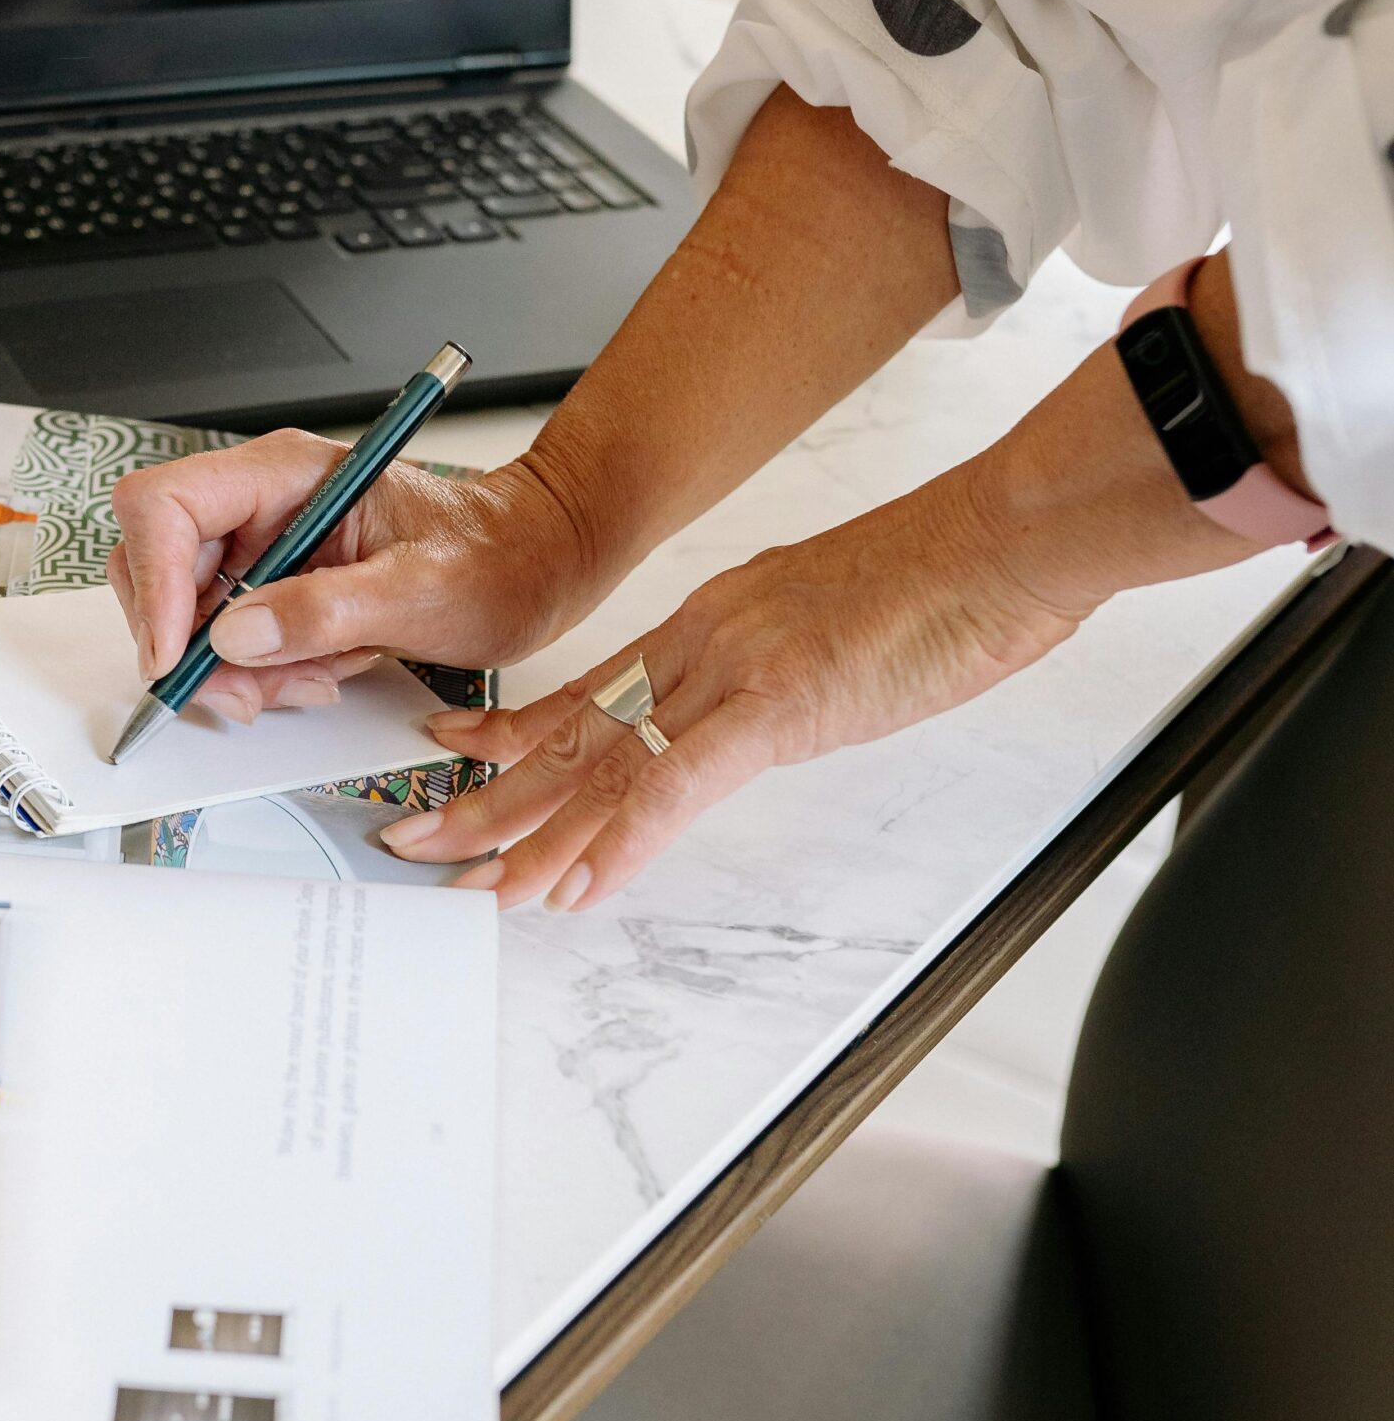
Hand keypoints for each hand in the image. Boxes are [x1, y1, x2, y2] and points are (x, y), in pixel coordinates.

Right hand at [107, 432, 597, 719]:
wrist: (535, 564)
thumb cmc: (497, 555)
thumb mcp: (424, 590)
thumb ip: (329, 610)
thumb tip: (237, 635)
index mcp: (286, 474)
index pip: (166, 507)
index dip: (155, 582)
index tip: (178, 654)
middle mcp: (261, 503)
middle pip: (157, 564)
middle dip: (189, 643)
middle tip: (245, 694)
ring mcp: (264, 546)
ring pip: (188, 615)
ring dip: (233, 669)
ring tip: (310, 680)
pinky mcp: (275, 587)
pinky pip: (228, 640)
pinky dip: (260, 676)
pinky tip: (319, 674)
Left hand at [379, 468, 1089, 908]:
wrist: (1004, 538)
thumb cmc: (944, 581)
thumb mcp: (833, 627)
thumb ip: (779, 668)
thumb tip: (762, 709)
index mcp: (713, 621)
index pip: (592, 687)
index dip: (514, 728)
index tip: (454, 750)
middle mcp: (703, 640)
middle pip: (573, 729)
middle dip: (489, 792)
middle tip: (416, 835)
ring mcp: (736, 668)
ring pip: (607, 761)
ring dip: (535, 833)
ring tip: (473, 882)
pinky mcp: (782, 701)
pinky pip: (680, 780)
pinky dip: (625, 838)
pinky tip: (581, 882)